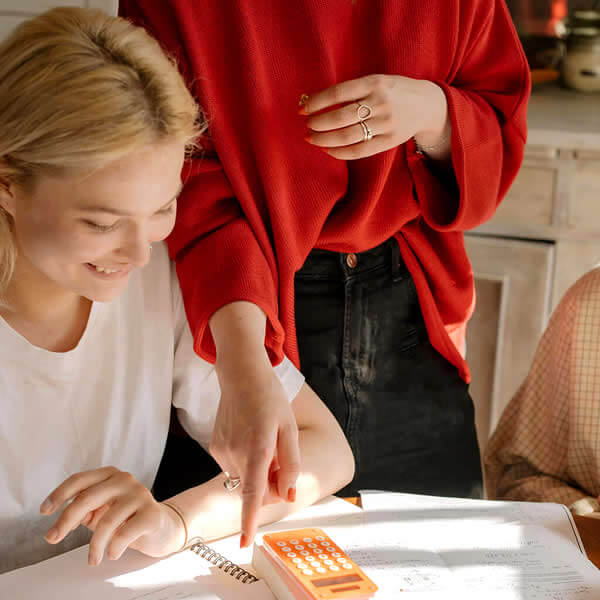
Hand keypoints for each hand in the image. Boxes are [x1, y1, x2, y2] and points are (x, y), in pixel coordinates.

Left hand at [40, 467, 183, 564]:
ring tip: (93, 559)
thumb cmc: (127, 518)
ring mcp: (139, 495)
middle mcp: (124, 480)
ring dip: (94, 546)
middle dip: (65, 521)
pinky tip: (112, 553)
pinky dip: (113, 548)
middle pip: (87, 498)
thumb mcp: (102, 510)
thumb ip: (84, 509)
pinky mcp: (151, 513)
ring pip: (106, 521)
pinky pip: (125, 533)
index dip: (59, 495)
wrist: (162, 527)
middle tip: (52, 539)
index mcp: (110, 475)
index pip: (79, 480)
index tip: (44, 512)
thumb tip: (64, 521)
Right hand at [210, 366, 299, 546]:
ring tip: (264, 440)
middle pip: (255, 489)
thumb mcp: (289, 429)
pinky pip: (235, 466)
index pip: (252, 493)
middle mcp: (235, 453)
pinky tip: (250, 437)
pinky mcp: (215, 447)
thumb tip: (287, 495)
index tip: (245, 542)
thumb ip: (290, 463)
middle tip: (281, 458)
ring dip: (258, 471)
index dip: (249, 520)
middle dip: (271, 484)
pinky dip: (246, 462)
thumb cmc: (270, 399)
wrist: (240, 376)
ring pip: (245, 478)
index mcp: (257, 448)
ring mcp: (221, 451)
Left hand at [300, 74, 448, 159]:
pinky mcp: (389, 141)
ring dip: (324, 139)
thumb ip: (351, 91)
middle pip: (340, 117)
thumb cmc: (392, 91)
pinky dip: (339, 152)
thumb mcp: (376, 81)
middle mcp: (380, 103)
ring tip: (312, 139)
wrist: (427, 104)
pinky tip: (327, 149)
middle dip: (318, 123)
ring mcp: (386, 123)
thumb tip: (313, 101)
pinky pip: (359, 151)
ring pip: (347, 136)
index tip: (302, 109)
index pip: (338, 93)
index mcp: (374, 83)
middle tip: (307, 126)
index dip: (317, 102)